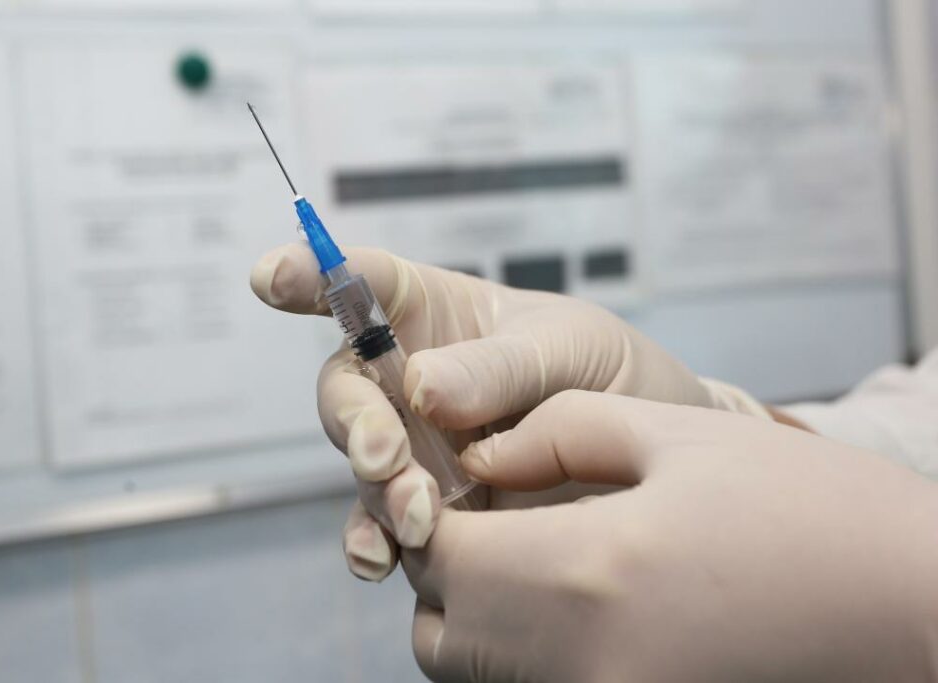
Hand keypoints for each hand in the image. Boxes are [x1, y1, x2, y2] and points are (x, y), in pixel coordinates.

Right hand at [251, 245, 770, 580]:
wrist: (657, 464)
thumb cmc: (612, 376)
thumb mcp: (569, 349)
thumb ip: (498, 366)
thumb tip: (421, 387)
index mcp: (438, 315)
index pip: (366, 284)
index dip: (312, 274)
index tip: (270, 277)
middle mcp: (410, 380)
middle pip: (349, 388)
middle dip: (355, 420)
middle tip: (382, 452)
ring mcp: (417, 449)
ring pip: (364, 465)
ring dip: (378, 490)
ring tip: (420, 514)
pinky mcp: (433, 512)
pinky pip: (384, 529)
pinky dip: (377, 545)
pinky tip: (385, 561)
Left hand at [404, 392, 937, 682]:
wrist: (923, 615)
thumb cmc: (814, 514)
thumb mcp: (681, 436)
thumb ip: (557, 433)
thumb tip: (476, 454)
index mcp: (583, 575)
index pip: (438, 557)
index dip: (429, 516)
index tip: (459, 487)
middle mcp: (579, 665)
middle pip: (443, 631)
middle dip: (448, 573)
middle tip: (495, 522)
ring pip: (479, 674)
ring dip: (481, 621)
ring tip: (539, 563)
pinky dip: (531, 655)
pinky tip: (585, 610)